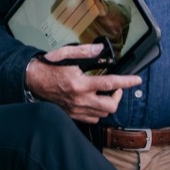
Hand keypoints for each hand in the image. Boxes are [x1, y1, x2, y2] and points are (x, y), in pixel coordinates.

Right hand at [26, 43, 141, 123]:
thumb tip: (100, 50)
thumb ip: (85, 52)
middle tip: (116, 88)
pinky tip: (95, 102)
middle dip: (117, 96)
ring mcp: (76, 109)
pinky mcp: (72, 114)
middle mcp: (79, 99)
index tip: (136, 80)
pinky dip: (98, 111)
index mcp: (80, 84)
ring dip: (108, 104)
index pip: (110, 83)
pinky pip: (92, 119)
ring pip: (102, 114)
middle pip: (110, 106)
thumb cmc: (49, 67)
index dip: (126, 82)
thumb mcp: (66, 54)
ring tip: (105, 94)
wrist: (32, 80)